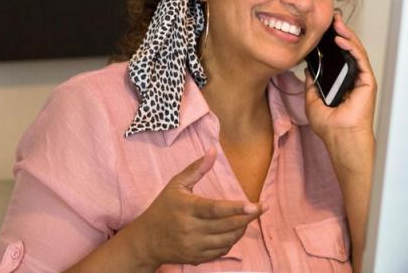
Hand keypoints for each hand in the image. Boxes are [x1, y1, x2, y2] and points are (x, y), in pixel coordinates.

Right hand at [129, 147, 265, 267]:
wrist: (146, 241)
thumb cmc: (162, 208)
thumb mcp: (176, 185)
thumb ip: (196, 169)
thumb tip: (213, 149)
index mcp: (186, 208)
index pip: (214, 209)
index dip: (235, 208)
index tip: (254, 205)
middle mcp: (190, 229)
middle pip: (226, 226)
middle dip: (248, 217)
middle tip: (262, 208)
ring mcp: (193, 246)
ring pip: (227, 240)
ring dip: (241, 229)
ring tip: (247, 218)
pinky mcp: (196, 258)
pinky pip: (221, 251)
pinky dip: (231, 241)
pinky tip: (233, 231)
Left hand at [304, 13, 376, 144]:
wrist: (340, 137)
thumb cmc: (330, 126)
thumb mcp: (312, 100)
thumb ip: (312, 83)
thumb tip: (309, 68)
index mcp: (341, 82)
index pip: (338, 56)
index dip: (332, 41)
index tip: (324, 28)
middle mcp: (353, 79)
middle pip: (348, 50)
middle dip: (341, 32)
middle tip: (332, 18)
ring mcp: (362, 79)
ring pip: (356, 51)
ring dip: (346, 35)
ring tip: (336, 24)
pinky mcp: (368, 81)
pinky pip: (360, 59)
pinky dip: (352, 47)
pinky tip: (342, 38)